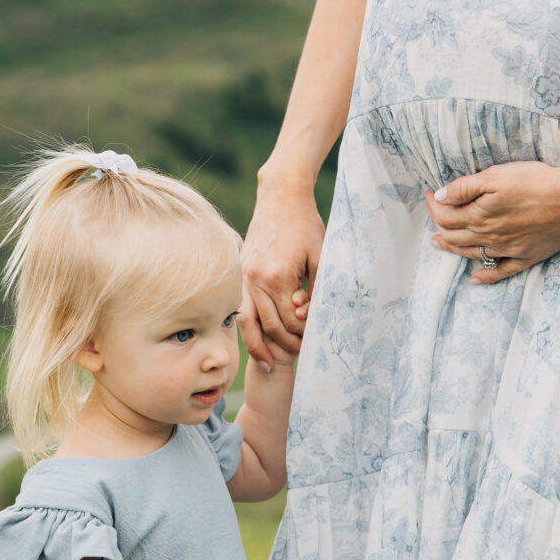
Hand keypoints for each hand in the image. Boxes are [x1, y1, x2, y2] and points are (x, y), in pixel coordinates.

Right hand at [240, 176, 324, 369]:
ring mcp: (243, 276)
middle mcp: (255, 279)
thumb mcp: (321, 257)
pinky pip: (239, 308)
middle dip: (285, 345)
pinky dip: (247, 327)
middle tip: (297, 355)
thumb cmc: (306, 224)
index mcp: (279, 276)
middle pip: (269, 326)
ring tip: (269, 363)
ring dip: (258, 346)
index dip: (302, 334)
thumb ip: (317, 289)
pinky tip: (255, 339)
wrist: (281, 197)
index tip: (312, 342)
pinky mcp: (238, 273)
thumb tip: (309, 317)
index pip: (290, 320)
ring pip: (247, 322)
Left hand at [426, 158, 559, 284]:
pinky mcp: (526, 257)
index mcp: (478, 216)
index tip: (429, 193)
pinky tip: (475, 280)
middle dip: (438, 224)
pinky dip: (485, 277)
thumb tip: (440, 196)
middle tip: (434, 214)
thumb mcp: (496, 176)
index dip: (433, 204)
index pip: (444, 215)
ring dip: (451, 249)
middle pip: (453, 236)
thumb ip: (465, 188)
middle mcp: (488, 237)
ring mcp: (507, 250)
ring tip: (439, 242)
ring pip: (471, 254)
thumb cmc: (537, 182)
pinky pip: (500, 272)